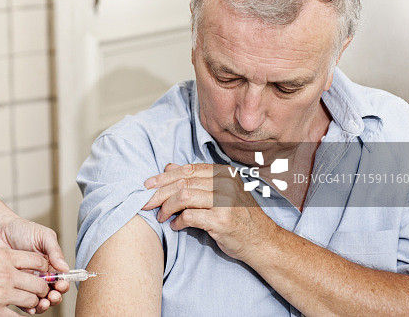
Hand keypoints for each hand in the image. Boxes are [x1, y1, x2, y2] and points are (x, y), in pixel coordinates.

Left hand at [0, 217, 70, 313]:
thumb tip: (65, 268)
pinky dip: (28, 307)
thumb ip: (55, 250)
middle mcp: (39, 275)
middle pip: (52, 292)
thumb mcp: (43, 236)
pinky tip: (30, 306)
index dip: (63, 285)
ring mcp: (26, 282)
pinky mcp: (13, 287)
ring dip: (44, 305)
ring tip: (42, 303)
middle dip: (55, 297)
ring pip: (38, 299)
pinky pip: (22, 301)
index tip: (61, 285)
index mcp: (49, 264)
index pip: (60, 279)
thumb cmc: (20, 229)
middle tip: (52, 296)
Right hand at [0, 246, 50, 316]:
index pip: (38, 261)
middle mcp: (8, 274)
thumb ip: (1, 259)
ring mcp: (3, 294)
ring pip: (32, 300)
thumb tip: (12, 264)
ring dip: (32, 302)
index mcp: (6, 257)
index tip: (44, 272)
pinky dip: (20, 315)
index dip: (45, 268)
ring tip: (29, 302)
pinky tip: (18, 313)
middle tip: (40, 291)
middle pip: (40, 283)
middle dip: (43, 288)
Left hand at [141, 163, 279, 261]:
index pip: (187, 170)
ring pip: (183, 197)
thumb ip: (195, 180)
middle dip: (159, 193)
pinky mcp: (222, 220)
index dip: (164, 177)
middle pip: (182, 183)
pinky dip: (178, 222)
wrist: (263, 242)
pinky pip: (189, 217)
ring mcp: (224, 201)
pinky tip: (175, 226)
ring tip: (161, 216)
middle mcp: (224, 183)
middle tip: (145, 202)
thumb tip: (168, 166)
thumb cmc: (239, 217)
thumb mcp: (219, 193)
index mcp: (223, 173)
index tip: (147, 185)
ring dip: (166, 208)